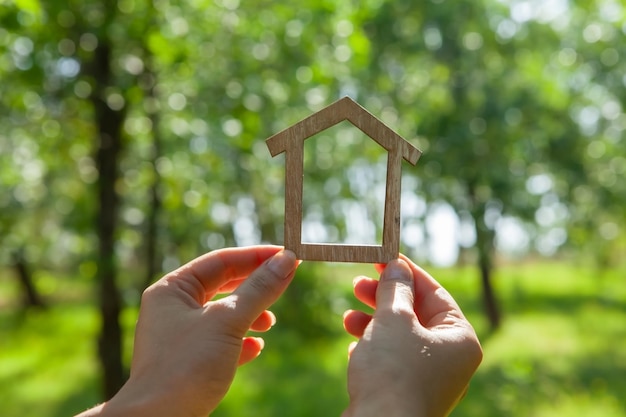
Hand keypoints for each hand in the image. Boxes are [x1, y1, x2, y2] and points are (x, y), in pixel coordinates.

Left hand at [76, 246, 298, 416]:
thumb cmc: (186, 367)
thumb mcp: (228, 322)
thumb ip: (259, 290)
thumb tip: (287, 261)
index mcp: (172, 290)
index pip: (220, 261)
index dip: (255, 257)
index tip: (287, 255)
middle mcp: (173, 308)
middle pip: (222, 285)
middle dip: (254, 286)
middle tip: (285, 281)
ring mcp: (179, 336)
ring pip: (222, 314)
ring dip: (250, 314)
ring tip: (269, 322)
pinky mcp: (188, 361)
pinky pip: (219, 341)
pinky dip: (240, 341)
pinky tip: (256, 348)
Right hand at [342, 256, 482, 416]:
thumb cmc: (393, 372)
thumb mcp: (393, 319)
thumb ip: (395, 289)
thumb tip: (396, 267)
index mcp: (460, 339)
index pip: (435, 293)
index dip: (407, 273)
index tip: (384, 259)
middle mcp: (450, 359)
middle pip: (416, 315)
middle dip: (384, 298)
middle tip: (358, 283)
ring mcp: (429, 379)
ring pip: (400, 338)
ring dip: (373, 323)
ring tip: (347, 318)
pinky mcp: (407, 393)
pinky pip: (392, 361)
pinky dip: (373, 349)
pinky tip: (353, 347)